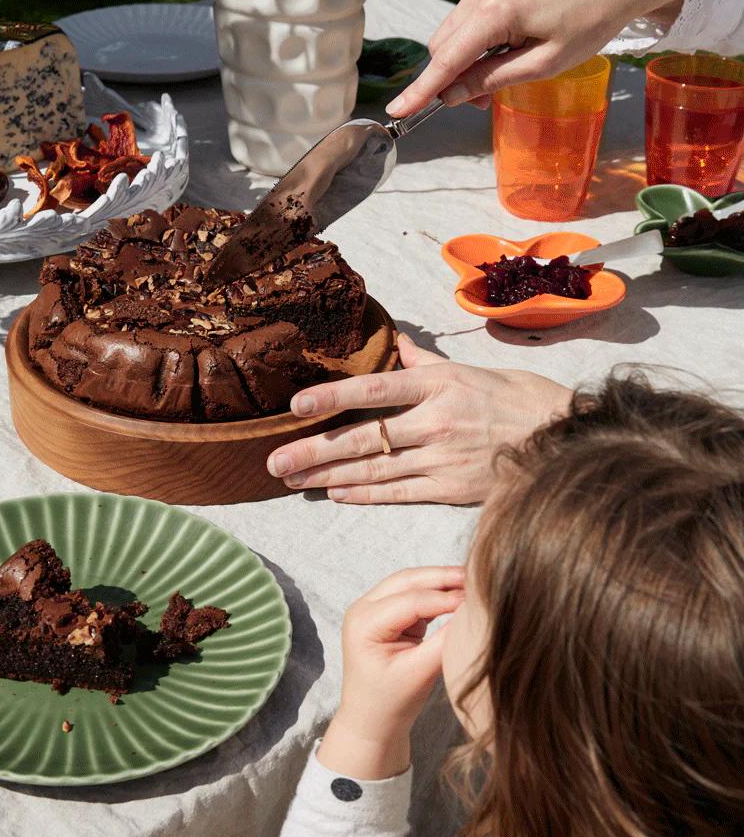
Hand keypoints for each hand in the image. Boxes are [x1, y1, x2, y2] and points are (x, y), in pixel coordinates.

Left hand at [267, 333, 571, 504]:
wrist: (563, 437)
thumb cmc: (517, 397)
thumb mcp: (469, 370)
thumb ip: (425, 361)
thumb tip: (395, 342)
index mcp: (438, 384)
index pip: (374, 387)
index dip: (332, 397)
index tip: (296, 406)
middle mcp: (436, 420)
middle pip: (363, 437)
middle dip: (314, 450)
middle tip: (274, 461)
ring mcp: (443, 458)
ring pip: (374, 469)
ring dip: (329, 475)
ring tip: (293, 479)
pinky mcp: (452, 488)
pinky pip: (399, 492)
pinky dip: (365, 494)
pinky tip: (336, 492)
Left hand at [317, 567, 464, 778]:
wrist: (372, 721)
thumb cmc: (390, 703)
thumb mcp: (419, 673)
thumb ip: (444, 642)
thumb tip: (470, 612)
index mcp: (364, 623)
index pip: (411, 601)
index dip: (446, 598)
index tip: (477, 600)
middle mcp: (363, 609)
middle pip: (408, 581)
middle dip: (443, 578)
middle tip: (477, 577)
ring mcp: (373, 608)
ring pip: (411, 582)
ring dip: (441, 581)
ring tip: (473, 583)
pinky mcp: (388, 613)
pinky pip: (414, 593)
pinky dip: (437, 592)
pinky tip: (460, 594)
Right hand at [385, 0, 689, 115]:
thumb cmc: (590, 22)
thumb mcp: (544, 63)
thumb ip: (492, 79)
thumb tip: (451, 95)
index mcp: (496, 10)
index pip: (447, 58)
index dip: (422, 89)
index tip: (396, 110)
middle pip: (443, 47)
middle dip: (451, 79)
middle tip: (482, 103)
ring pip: (453, 34)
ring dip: (463, 62)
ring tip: (499, 77)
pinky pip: (467, 20)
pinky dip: (474, 44)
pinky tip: (503, 52)